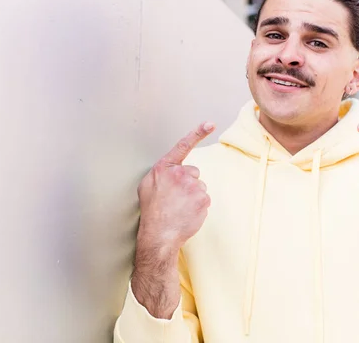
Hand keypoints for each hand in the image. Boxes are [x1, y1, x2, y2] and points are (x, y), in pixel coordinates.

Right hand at [137, 122, 215, 253]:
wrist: (159, 235)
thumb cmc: (152, 211)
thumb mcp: (147, 185)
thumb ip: (161, 174)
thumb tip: (170, 172)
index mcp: (164, 167)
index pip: (183, 146)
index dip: (198, 132)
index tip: (210, 123)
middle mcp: (179, 174)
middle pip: (193, 173)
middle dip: (188, 183)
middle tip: (175, 199)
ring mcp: (192, 186)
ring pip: (199, 187)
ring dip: (193, 196)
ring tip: (179, 208)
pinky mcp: (203, 199)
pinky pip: (204, 199)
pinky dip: (198, 207)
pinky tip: (186, 213)